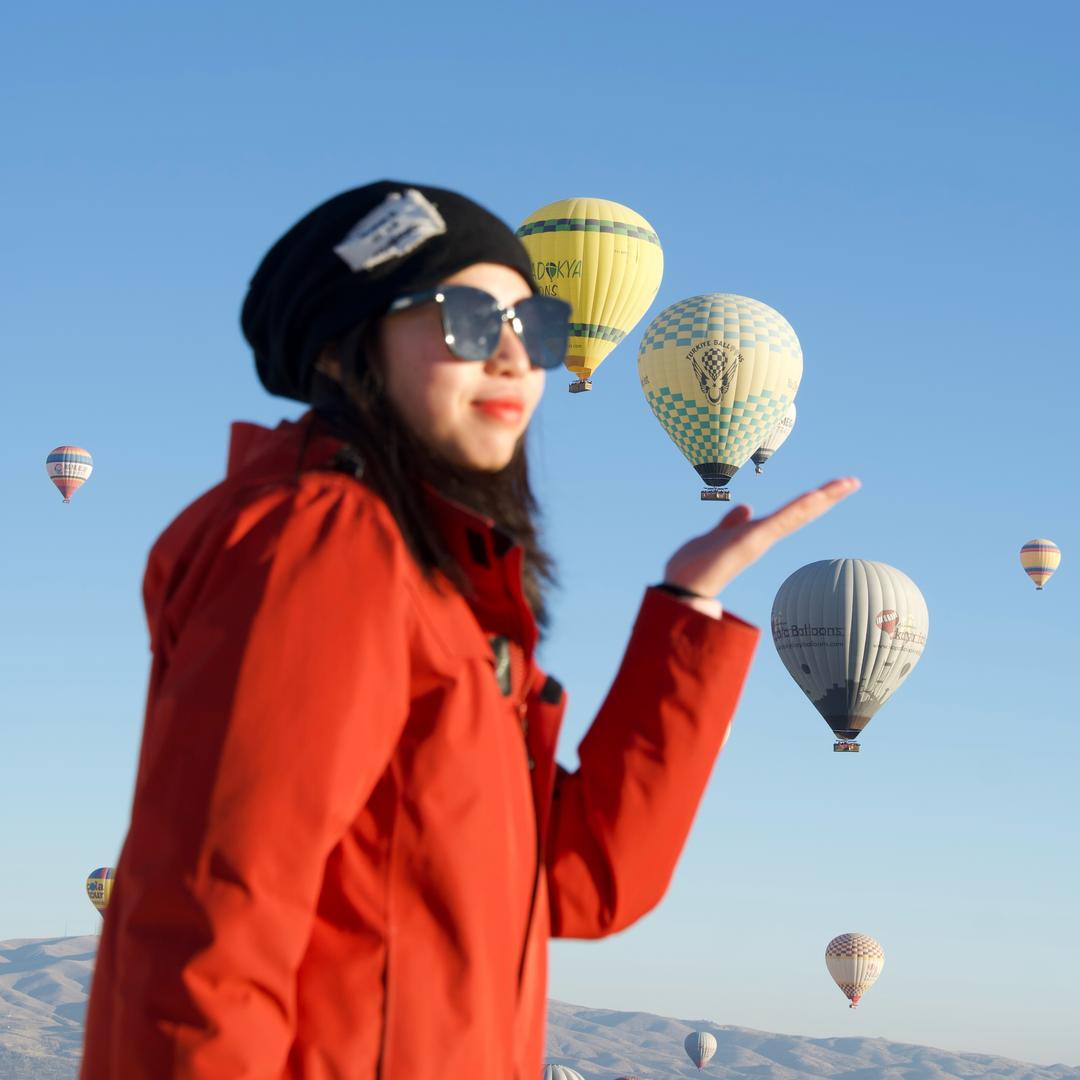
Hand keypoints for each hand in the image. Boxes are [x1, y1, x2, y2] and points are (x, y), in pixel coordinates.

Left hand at [663, 477, 860, 597]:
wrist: (682, 590)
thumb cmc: (694, 568)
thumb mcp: (714, 536)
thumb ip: (730, 523)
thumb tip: (746, 507)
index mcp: (752, 534)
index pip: (786, 513)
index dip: (808, 501)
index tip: (829, 488)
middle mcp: (760, 537)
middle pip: (798, 512)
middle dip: (825, 497)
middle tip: (852, 481)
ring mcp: (758, 540)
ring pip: (795, 514)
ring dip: (820, 498)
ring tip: (844, 484)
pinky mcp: (751, 543)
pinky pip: (778, 522)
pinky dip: (797, 510)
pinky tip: (815, 497)